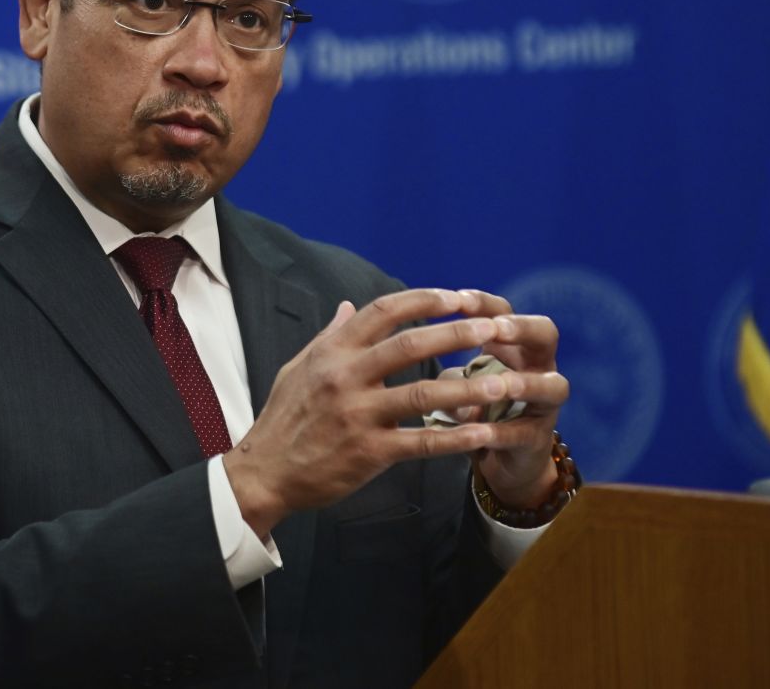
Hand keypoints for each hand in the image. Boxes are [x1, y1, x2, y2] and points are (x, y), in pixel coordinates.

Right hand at [223, 288, 524, 538]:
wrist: (264, 472)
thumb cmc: (283, 418)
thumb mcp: (298, 367)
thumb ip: (330, 336)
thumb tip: (350, 306)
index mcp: (331, 352)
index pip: (383, 312)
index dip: (424, 300)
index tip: (458, 296)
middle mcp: (344, 377)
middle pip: (409, 344)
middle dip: (456, 333)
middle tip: (494, 328)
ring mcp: (357, 415)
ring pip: (421, 394)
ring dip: (467, 386)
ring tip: (504, 382)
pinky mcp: (368, 452)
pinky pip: (420, 442)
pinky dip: (454, 437)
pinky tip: (483, 433)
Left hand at [454, 289, 567, 509]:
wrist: (500, 457)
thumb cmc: (477, 406)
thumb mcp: (459, 383)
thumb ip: (450, 372)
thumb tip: (432, 373)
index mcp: (512, 346)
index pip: (504, 311)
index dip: (484, 303)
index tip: (458, 300)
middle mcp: (536, 367)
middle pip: (545, 334)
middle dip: (522, 328)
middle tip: (496, 329)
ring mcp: (543, 404)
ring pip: (552, 386)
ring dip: (527, 384)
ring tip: (503, 385)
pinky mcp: (537, 439)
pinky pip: (525, 434)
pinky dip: (503, 433)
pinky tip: (483, 434)